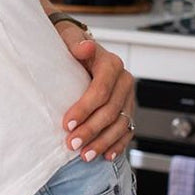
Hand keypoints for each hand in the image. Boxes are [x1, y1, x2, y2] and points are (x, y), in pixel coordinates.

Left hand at [57, 28, 135, 161]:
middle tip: (72, 144)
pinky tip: (106, 156)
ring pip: (120, 124)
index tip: (66, 123)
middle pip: (110, 111)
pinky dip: (117, 144)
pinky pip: (127, 130)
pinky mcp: (127, 109)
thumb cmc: (72, 44)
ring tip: (85, 156)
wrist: (78, 46)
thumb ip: (76, 42)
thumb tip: (85, 46)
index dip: (84, 109)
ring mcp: (127, 97)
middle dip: (91, 130)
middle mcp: (124, 81)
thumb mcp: (70, 38)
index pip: (100, 91)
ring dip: (103, 142)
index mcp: (112, 64)